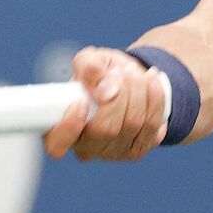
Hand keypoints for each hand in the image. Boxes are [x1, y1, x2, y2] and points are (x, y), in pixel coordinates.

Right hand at [41, 47, 166, 161]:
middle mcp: (87, 147)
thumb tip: (105, 88)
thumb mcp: (89, 60)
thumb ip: (88, 67)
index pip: (57, 145)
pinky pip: (154, 124)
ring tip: (133, 72)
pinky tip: (150, 81)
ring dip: (138, 90)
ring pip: (133, 124)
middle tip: (118, 72)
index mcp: (61, 129)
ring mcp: (114, 152)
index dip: (68, 127)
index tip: (80, 102)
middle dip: (118, 95)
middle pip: (105, 130)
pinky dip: (155, 96)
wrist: (129, 79)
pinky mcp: (139, 148)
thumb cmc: (101, 72)